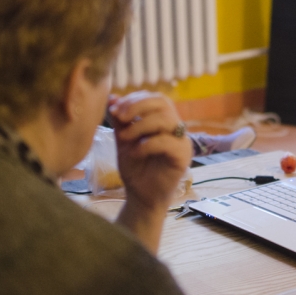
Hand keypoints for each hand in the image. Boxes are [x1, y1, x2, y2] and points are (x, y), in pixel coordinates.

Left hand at [107, 91, 192, 215]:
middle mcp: (176, 128)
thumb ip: (121, 120)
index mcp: (164, 121)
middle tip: (120, 117)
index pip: (155, 98)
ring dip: (140, 125)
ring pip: (166, 119)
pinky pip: (168, 142)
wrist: (141, 196)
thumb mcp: (124, 140)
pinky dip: (148, 144)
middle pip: (164, 102)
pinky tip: (135, 152)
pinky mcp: (183, 157)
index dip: (135, 99)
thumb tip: (112, 97)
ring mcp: (182, 142)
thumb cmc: (136, 169)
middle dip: (138, 106)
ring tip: (124, 137)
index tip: (114, 108)